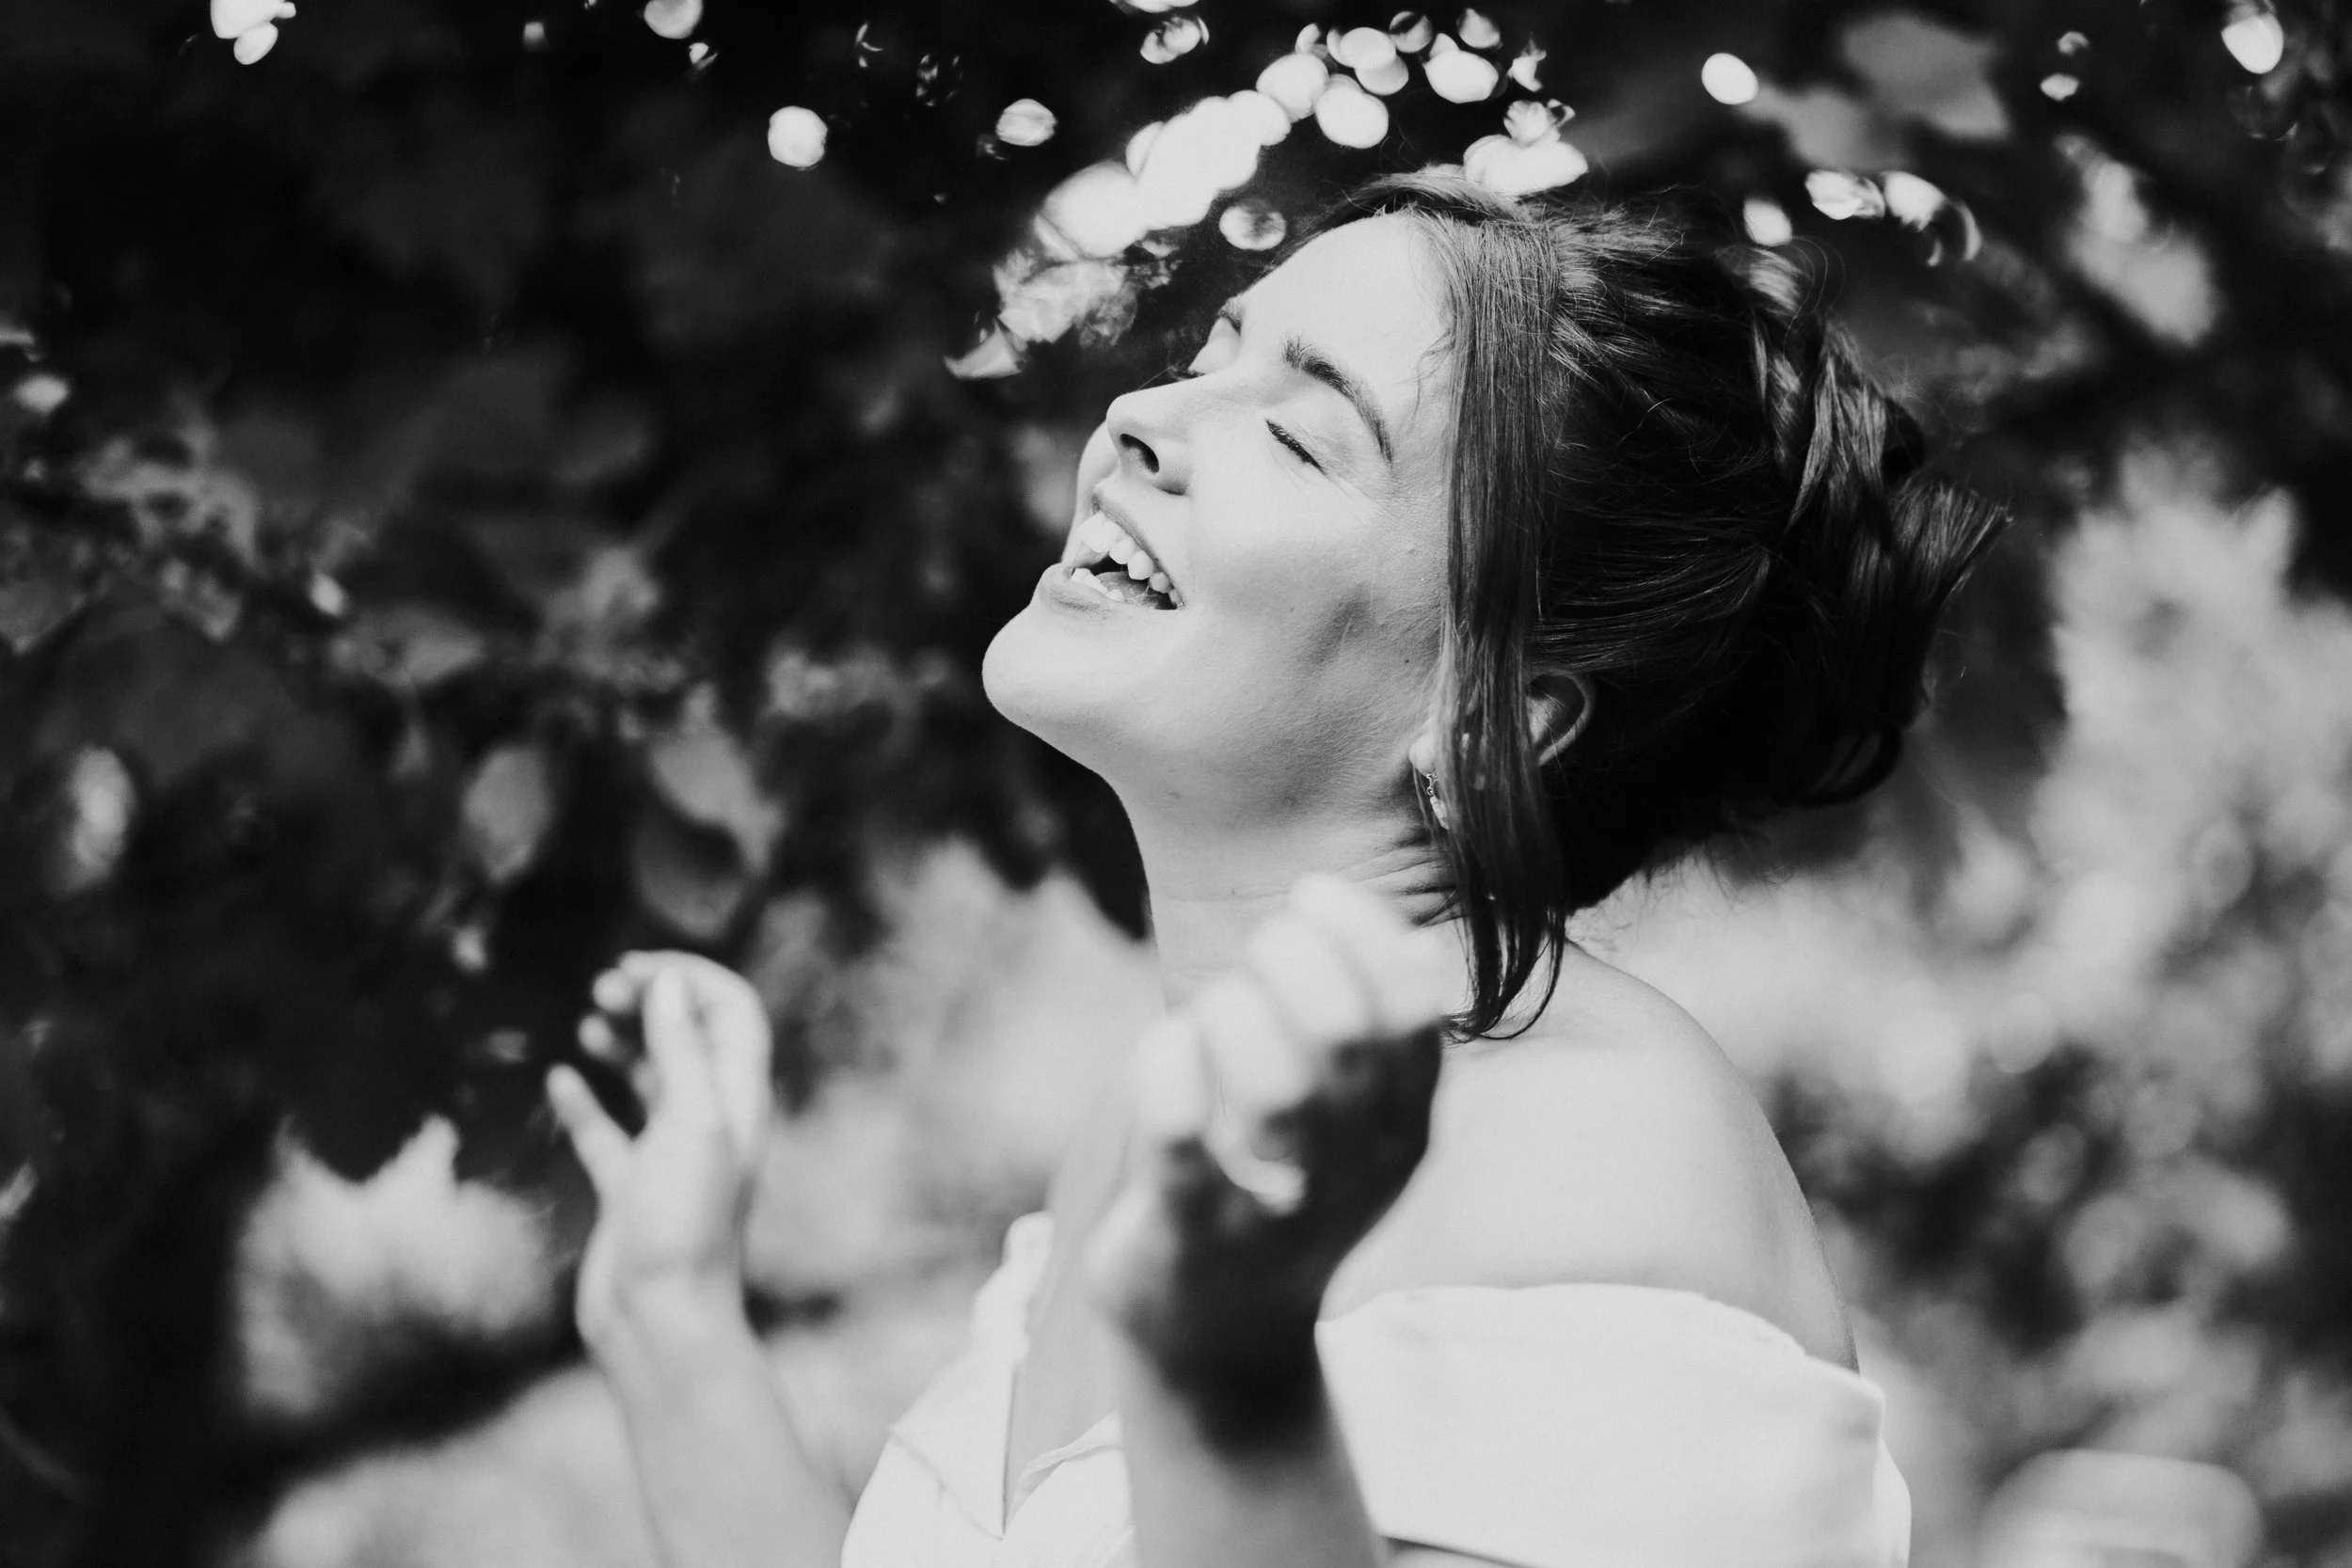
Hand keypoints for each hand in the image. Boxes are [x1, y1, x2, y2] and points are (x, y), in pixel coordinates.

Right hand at [547, 952, 773, 1352]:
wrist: (660, 1321)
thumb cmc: (684, 1225)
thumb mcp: (691, 1123)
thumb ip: (681, 1050)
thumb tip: (668, 983)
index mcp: (740, 1098)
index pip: (730, 1010)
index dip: (687, 978)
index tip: (633, 969)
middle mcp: (710, 1120)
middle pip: (688, 1036)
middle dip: (650, 1001)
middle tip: (602, 989)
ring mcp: (669, 1156)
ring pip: (649, 1079)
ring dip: (624, 1041)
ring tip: (589, 1020)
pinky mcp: (630, 1191)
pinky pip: (608, 1133)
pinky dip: (586, 1102)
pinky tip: (560, 1079)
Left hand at [1083, 875, 1453, 1443]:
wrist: (1221, 1342)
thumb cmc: (1282, 1194)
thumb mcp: (1354, 1129)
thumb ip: (1382, 1042)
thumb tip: (1415, 942)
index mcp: (1404, 1130)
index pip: (1413, 1009)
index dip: (1360, 928)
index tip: (1307, 893)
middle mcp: (1354, 1171)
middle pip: (1345, 1032)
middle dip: (1291, 957)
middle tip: (1252, 950)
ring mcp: (1274, 1209)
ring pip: (1275, 1085)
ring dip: (1231, 1012)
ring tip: (1209, 1008)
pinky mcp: (1189, 1234)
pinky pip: (1180, 1138)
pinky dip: (1169, 1068)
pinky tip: (1166, 1045)